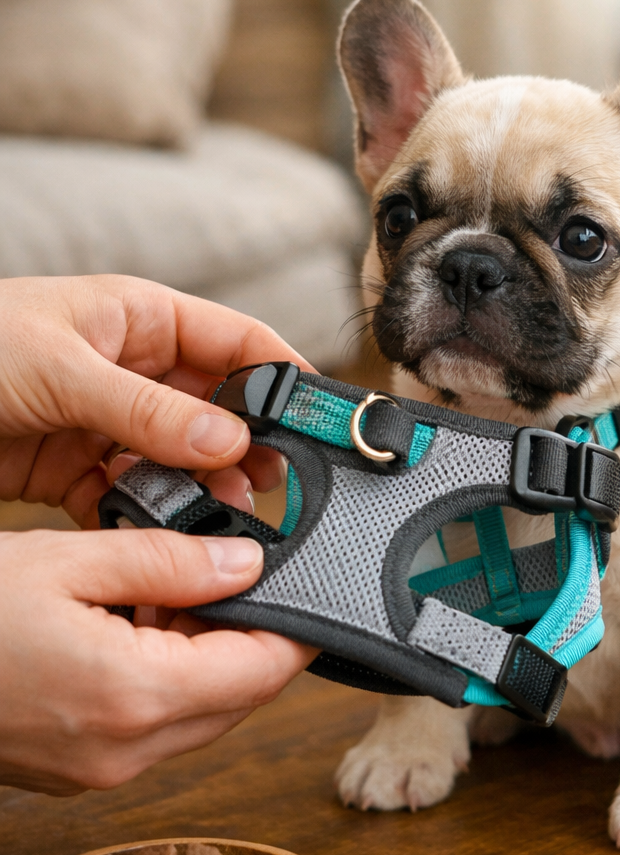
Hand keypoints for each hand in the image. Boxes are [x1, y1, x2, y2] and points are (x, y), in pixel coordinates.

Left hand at [0, 275, 314, 525]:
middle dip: (252, 449)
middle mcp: (135, 368)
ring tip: (229, 522)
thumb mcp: (60, 368)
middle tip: (281, 491)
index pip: (239, 342)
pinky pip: (135, 496)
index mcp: (141, 317)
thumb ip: (147, 409)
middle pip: (220, 410)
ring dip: (207, 491)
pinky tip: (169, 537)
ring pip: (184, 461)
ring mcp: (109, 422)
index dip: (285, 379)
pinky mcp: (78, 470)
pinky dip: (154, 517)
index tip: (323, 426)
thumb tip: (229, 443)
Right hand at [0, 529, 316, 794]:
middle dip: (249, 639)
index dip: (297, 627)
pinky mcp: (72, 774)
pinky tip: (125, 633)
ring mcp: (96, 772)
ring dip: (202, 662)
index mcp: (135, 697)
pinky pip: (150, 731)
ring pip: (195, 718)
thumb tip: (245, 563)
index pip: (262, 672)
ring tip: (158, 596)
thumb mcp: (62, 562)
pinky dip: (159, 685)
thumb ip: (166, 562)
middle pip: (238, 701)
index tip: (307, 586)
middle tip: (231, 575)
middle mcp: (124, 753)